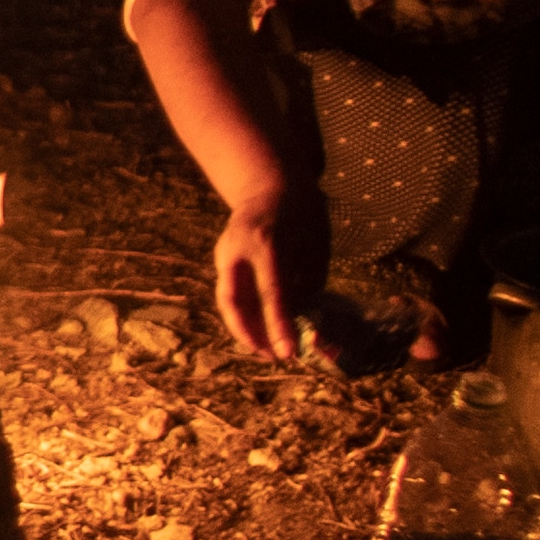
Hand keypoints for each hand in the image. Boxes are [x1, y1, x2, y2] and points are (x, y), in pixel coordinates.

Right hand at [211, 182, 334, 362]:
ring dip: (244, 328)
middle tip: (271, 356)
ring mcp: (225, 253)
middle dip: (249, 333)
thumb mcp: (316, 244)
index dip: (279, 326)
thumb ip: (308, 282)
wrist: (269, 183)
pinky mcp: (222, 259)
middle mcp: (237, 249)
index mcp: (267, 242)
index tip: (287, 354)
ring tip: (266, 349)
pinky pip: (231, 292)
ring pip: (228, 300)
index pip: (271, 293)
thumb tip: (303, 321)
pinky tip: (260, 330)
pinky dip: (243, 314)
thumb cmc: (302, 213)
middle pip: (233, 300)